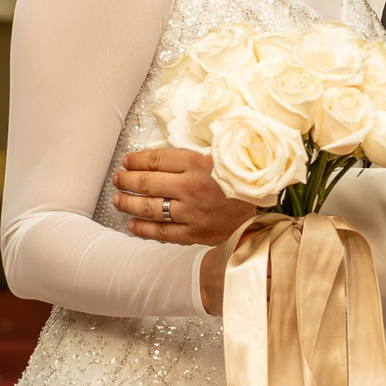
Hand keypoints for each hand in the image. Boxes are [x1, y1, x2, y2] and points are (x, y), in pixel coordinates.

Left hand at [113, 147, 259, 245]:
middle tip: (118, 179)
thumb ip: (196, 153)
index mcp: (198, 163)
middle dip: (127, 180)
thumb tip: (167, 152)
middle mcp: (191, 187)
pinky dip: (143, 229)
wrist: (266, 212)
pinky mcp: (195, 233)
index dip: (136, 160)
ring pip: (149, 208)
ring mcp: (192, 213)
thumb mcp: (223, 156)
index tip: (127, 161)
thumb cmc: (244, 181)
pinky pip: (161, 232)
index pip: (156, 160)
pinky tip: (132, 224)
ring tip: (118, 199)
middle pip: (147, 183)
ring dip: (129, 203)